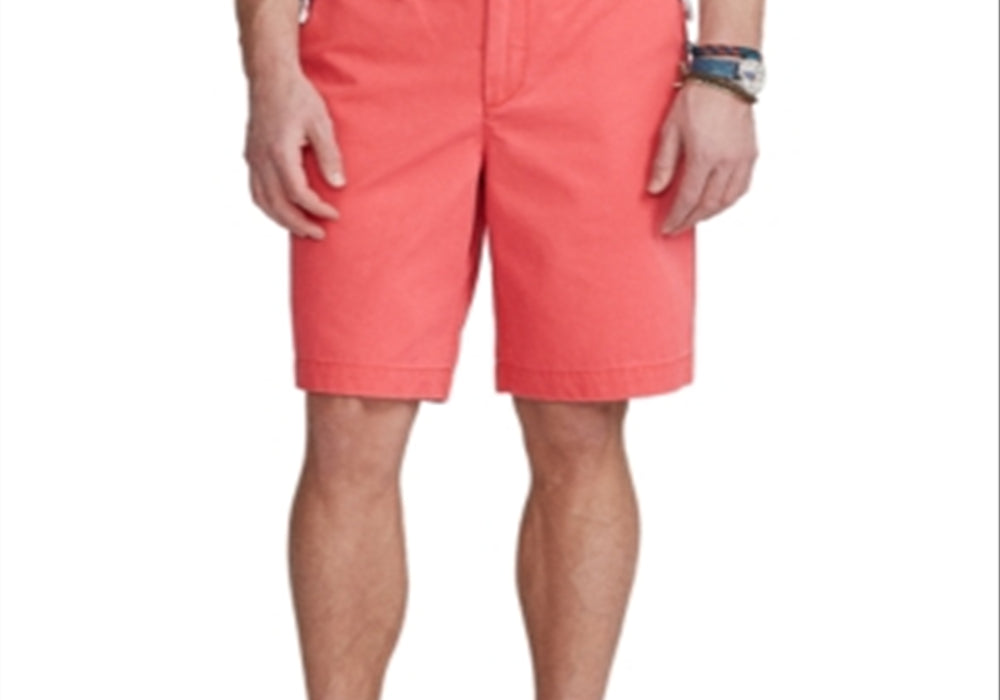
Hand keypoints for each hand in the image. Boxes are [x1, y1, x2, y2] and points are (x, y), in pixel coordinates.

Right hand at [244, 71, 345, 239]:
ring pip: (262, 201)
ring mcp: (253, 158)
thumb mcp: (321, 123)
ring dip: (282, 220)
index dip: (316, 209)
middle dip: (299, 224)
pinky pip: (255, 190)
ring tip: (302, 229)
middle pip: (277, 205)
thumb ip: (329, 155)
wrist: (270, 76)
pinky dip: (268, 207)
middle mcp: (261, 159)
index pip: (297, 193)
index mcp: (279, 152)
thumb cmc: (298, 96)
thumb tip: (338, 185)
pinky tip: (283, 212)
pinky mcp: (250, 156)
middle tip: (320, 234)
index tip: (334, 215)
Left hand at [647, 81, 758, 234]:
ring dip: (710, 213)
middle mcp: (727, 162)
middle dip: (691, 219)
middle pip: (709, 204)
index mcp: (704, 157)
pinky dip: (728, 201)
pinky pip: (742, 187)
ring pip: (728, 200)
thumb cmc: (696, 99)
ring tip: (694, 218)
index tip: (667, 228)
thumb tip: (654, 190)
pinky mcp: (751, 154)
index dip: (677, 217)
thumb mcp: (670, 130)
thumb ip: (663, 163)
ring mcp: (742, 159)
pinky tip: (717, 203)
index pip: (689, 198)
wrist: (726, 78)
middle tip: (677, 228)